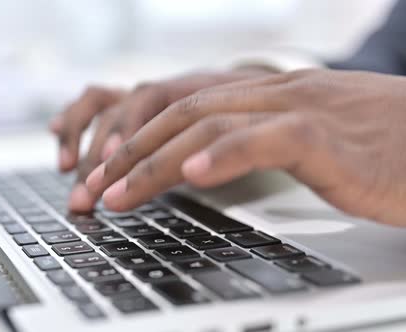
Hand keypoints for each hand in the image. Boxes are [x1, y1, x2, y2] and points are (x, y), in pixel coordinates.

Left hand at [83, 69, 405, 225]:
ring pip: (208, 125)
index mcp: (265, 95)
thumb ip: (257, 140)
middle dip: (128, 155)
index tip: (103, 175)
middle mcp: (273, 94)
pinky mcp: (326, 136)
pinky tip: (190, 174)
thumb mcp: (307, 138)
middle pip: (180, 115)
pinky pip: (265, 139)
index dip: (136, 141)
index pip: (183, 109)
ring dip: (153, 162)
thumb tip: (204, 162)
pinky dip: (223, 155)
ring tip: (116, 193)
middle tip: (91, 191)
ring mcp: (299, 110)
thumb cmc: (380, 148)